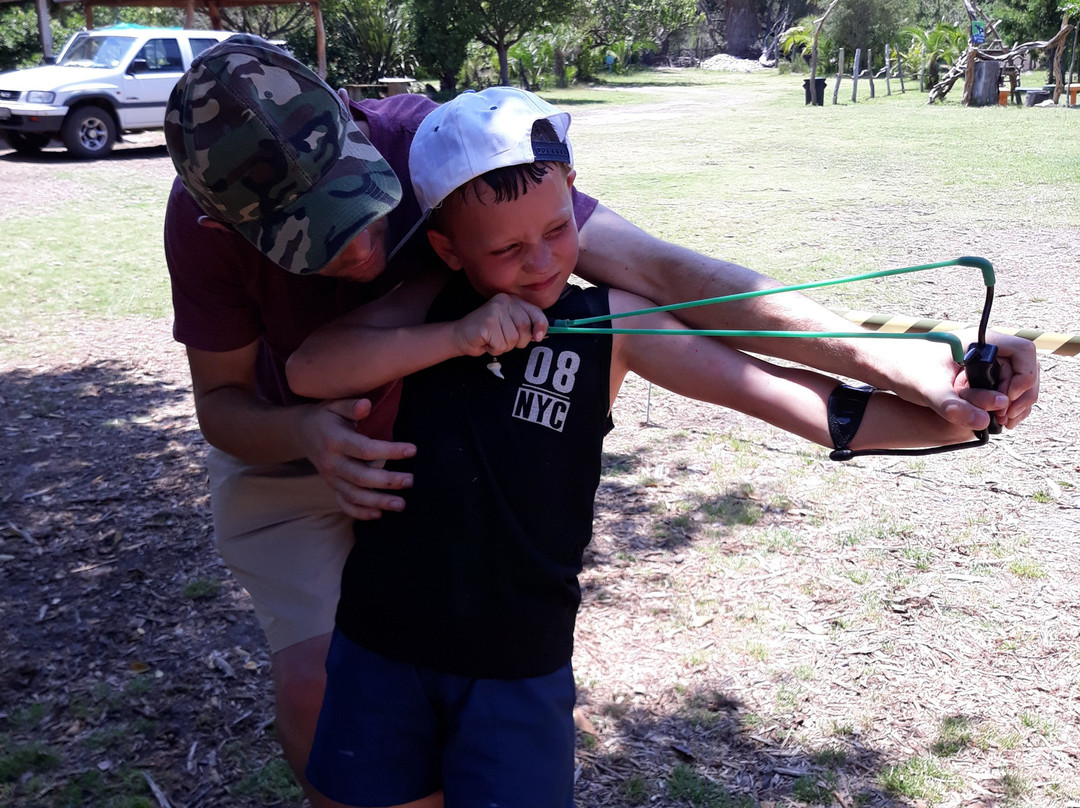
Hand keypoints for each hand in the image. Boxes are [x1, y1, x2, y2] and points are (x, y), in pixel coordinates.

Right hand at [299, 397, 415, 519]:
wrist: (301, 432)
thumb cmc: (326, 416)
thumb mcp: (335, 405)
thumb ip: (351, 406)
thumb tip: (366, 405)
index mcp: (335, 441)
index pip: (365, 449)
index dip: (390, 451)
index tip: (412, 450)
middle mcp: (332, 463)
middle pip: (361, 477)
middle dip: (387, 481)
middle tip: (411, 481)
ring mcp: (330, 478)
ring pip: (354, 495)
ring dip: (378, 502)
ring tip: (401, 504)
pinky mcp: (331, 487)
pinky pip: (344, 504)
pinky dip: (360, 512)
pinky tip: (379, 514)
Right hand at [453, 293, 547, 356]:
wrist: (461, 336)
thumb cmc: (488, 333)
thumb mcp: (510, 326)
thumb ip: (525, 326)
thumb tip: (540, 335)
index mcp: (512, 300)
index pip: (535, 312)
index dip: (541, 326)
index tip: (538, 337)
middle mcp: (504, 302)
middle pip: (524, 328)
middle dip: (518, 341)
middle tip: (504, 340)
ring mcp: (494, 311)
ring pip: (513, 339)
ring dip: (504, 346)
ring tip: (493, 340)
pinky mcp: (486, 323)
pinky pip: (501, 345)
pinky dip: (494, 349)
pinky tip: (486, 342)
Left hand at [870, 330, 1038, 431]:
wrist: (877, 363)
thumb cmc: (900, 367)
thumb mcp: (928, 390)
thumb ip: (955, 407)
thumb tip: (985, 422)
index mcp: (978, 340)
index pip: (1024, 352)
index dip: (1024, 377)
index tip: (1007, 400)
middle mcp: (982, 348)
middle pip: (1022, 369)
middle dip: (1021, 395)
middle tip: (1007, 419)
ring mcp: (978, 361)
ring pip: (1011, 380)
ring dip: (1013, 402)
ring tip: (1003, 422)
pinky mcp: (970, 374)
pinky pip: (997, 387)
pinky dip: (1000, 403)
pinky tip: (993, 420)